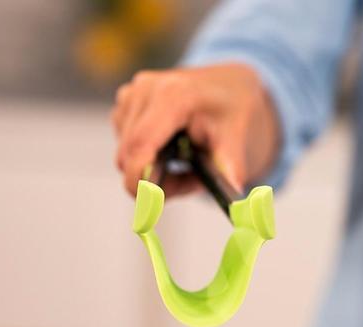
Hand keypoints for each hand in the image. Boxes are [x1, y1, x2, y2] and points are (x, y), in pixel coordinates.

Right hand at [112, 63, 278, 197]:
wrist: (227, 84)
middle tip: (193, 182)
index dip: (140, 180)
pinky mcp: (123, 106)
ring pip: (126, 158)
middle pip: (130, 157)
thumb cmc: (232, 107)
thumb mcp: (239, 133)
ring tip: (188, 163)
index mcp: (172, 94)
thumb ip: (230, 163)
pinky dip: (147, 159)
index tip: (151, 207)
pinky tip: (173, 151)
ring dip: (154, 172)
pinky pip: (126, 148)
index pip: (141, 144)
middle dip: (156, 181)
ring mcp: (129, 97)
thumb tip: (232, 190)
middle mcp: (144, 91)